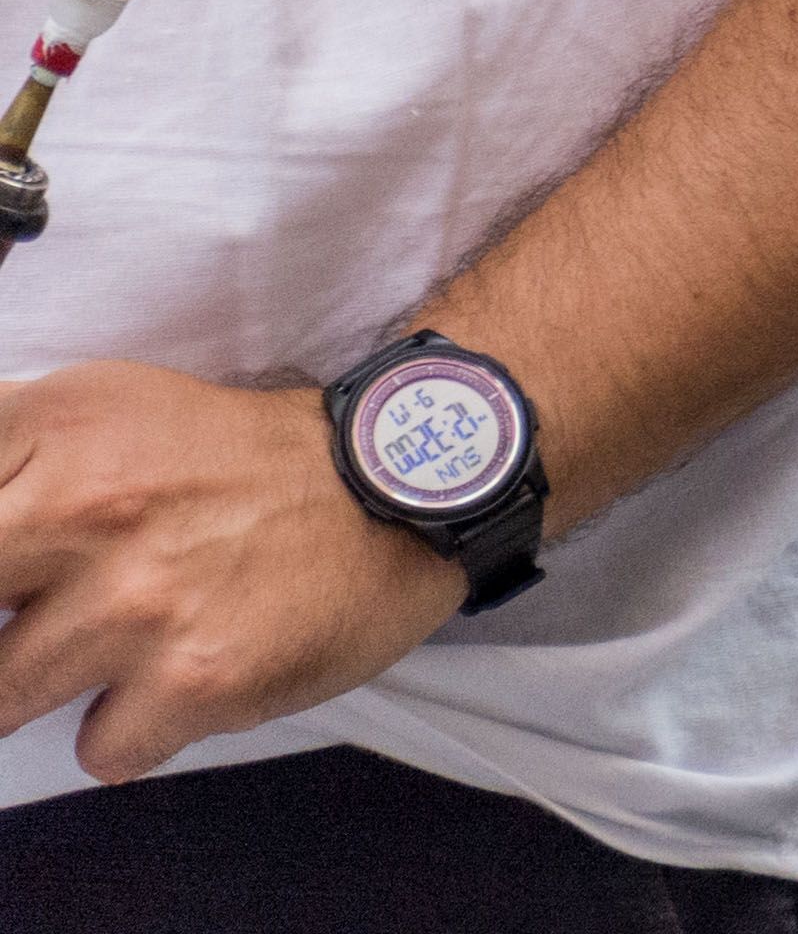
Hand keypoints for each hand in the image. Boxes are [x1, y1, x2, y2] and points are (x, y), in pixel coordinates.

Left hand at [0, 361, 463, 778]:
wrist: (398, 484)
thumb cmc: (243, 458)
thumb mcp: (108, 406)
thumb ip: (11, 455)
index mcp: (57, 430)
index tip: (18, 579)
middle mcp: (86, 509)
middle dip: (2, 622)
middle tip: (45, 615)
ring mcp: (138, 603)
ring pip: (3, 701)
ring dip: (58, 681)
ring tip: (125, 638)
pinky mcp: (194, 680)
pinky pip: (102, 751)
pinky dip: (135, 729)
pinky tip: (180, 674)